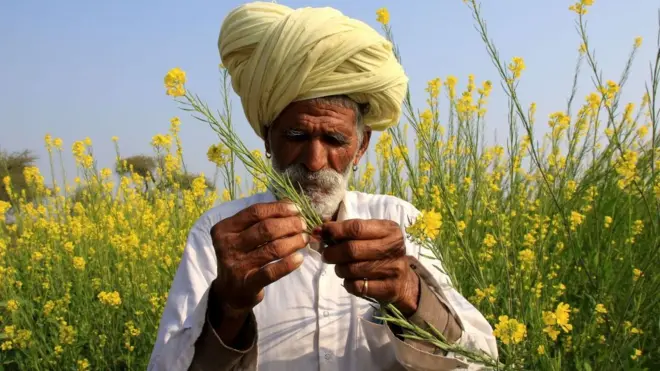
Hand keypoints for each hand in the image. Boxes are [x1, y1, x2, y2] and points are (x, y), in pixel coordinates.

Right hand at [210, 201, 308, 317]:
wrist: (230, 292)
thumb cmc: (241, 256)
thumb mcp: (243, 235)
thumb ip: (261, 219)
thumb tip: (288, 202)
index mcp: (225, 229)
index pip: (255, 212)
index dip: (279, 209)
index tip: (296, 209)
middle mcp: (227, 245)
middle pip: (266, 228)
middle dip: (289, 224)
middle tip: (303, 225)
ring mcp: (237, 265)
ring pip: (273, 248)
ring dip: (294, 241)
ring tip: (304, 239)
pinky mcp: (247, 284)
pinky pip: (272, 272)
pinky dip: (289, 264)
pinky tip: (299, 258)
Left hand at [314, 219, 419, 315]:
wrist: (402, 280)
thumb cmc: (379, 252)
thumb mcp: (370, 235)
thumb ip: (346, 230)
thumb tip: (318, 230)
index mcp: (389, 230)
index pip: (356, 227)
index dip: (335, 230)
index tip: (322, 233)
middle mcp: (394, 247)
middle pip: (352, 249)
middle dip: (333, 252)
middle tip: (326, 255)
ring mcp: (393, 269)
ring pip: (352, 269)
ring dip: (339, 269)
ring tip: (340, 267)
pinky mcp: (389, 288)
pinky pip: (357, 286)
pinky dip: (348, 283)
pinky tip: (351, 279)